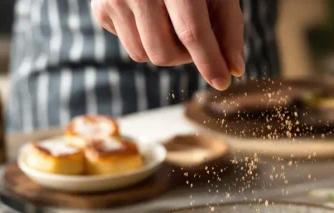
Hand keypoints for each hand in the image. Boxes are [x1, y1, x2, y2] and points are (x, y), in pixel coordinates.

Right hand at [92, 0, 244, 89]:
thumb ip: (228, 28)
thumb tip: (233, 70)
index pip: (192, 32)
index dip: (208, 61)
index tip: (221, 82)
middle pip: (164, 53)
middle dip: (185, 57)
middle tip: (195, 39)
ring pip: (143, 55)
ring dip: (165, 50)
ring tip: (173, 25)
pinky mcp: (99, 9)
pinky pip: (128, 44)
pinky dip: (144, 38)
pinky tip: (150, 15)